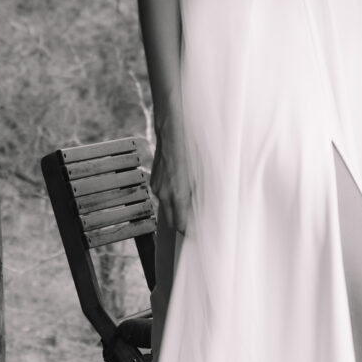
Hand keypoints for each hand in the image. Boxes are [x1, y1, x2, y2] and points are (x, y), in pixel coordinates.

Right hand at [151, 116, 195, 233]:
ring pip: (166, 209)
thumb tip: (206, 208)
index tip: (199, 233)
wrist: (172, 128)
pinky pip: (162, 197)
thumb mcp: (203, 173)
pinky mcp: (154, 179)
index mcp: (177, 194)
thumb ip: (203, 195)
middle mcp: (163, 193)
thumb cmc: (191, 148)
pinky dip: (172, 199)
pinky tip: (182, 191)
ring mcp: (156, 187)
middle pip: (171, 222)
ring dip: (177, 211)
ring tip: (191, 206)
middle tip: (197, 223)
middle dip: (183, 224)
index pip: (181, 225)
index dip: (190, 232)